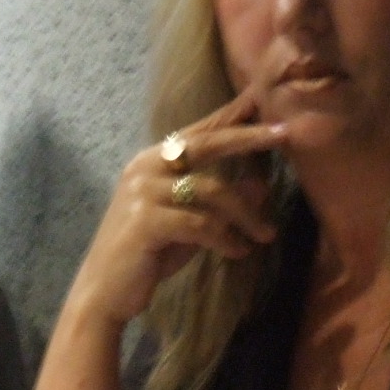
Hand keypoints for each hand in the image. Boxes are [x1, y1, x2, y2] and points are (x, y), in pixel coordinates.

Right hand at [60, 89, 286, 328]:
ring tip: (266, 234)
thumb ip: (219, 203)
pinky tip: (239, 251)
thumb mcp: (192, 224)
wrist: (105, 291)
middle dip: (248, 138)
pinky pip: (201, 224)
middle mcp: (145, 168)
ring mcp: (143, 192)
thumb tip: (262, 184)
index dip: (230, 116)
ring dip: (246, 214)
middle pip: (206, 144)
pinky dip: (226, 238)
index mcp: (152, 161)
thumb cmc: (149, 255)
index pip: (198, 132)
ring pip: (212, 190)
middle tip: (285, 134)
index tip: (260, 98)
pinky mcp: (146, 221)